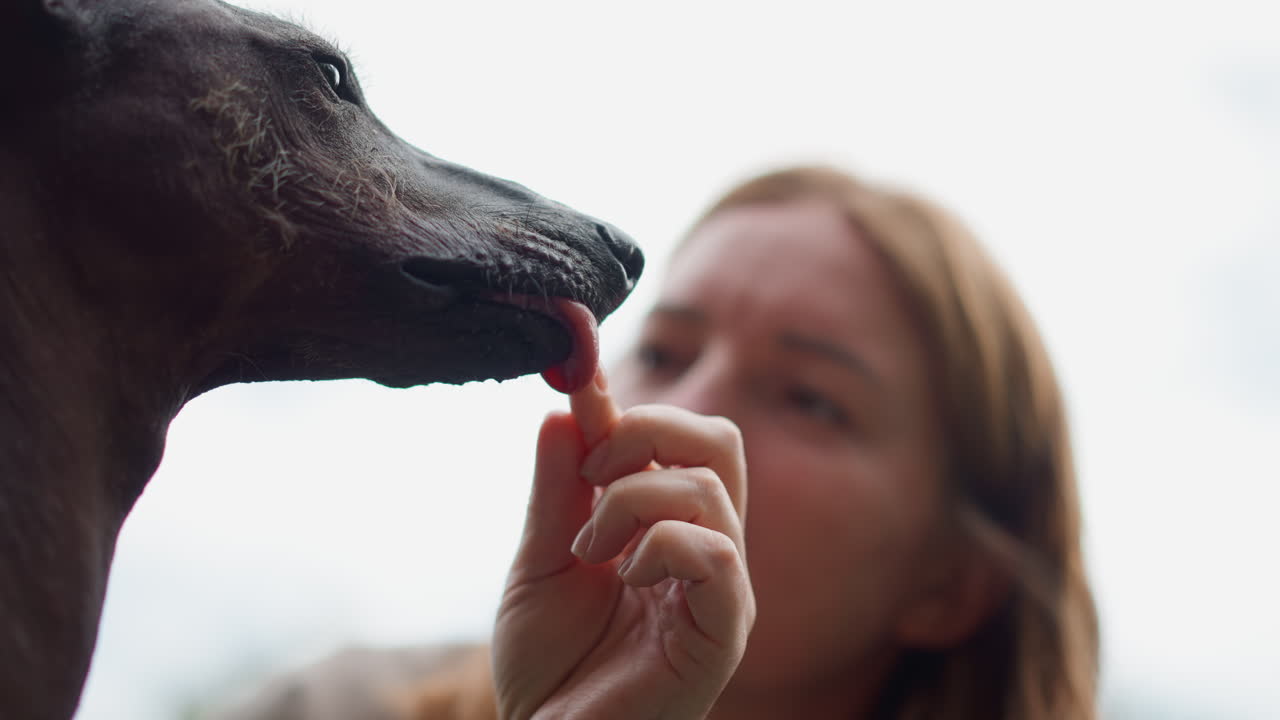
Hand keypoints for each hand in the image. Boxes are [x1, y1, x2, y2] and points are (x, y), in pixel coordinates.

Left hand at [493, 370, 753, 719]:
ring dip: (632, 498)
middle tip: (590, 468)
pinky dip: (662, 544)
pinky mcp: (724, 629)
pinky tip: (626, 576)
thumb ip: (556, 491)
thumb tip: (563, 407)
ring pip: (709, 487)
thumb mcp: (540, 560)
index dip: (623, 400)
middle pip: (718, 439)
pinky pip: (718, 550)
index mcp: (668, 526)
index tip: (574, 373)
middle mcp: (705, 548)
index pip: (671, 438)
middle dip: (648, 428)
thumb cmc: (551, 667)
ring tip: (588, 549)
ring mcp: (721, 588)